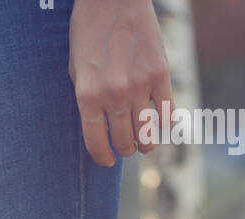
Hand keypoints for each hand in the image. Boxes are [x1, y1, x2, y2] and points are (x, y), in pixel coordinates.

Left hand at [68, 0, 172, 166]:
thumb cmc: (89, 32)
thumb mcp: (76, 69)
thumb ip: (87, 101)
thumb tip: (99, 130)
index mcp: (88, 96)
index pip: (97, 144)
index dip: (103, 158)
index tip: (107, 160)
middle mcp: (114, 95)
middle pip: (124, 142)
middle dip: (125, 150)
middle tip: (126, 147)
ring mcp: (139, 85)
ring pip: (147, 134)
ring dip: (145, 143)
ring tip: (143, 142)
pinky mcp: (161, 73)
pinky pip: (168, 113)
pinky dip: (165, 124)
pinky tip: (161, 123)